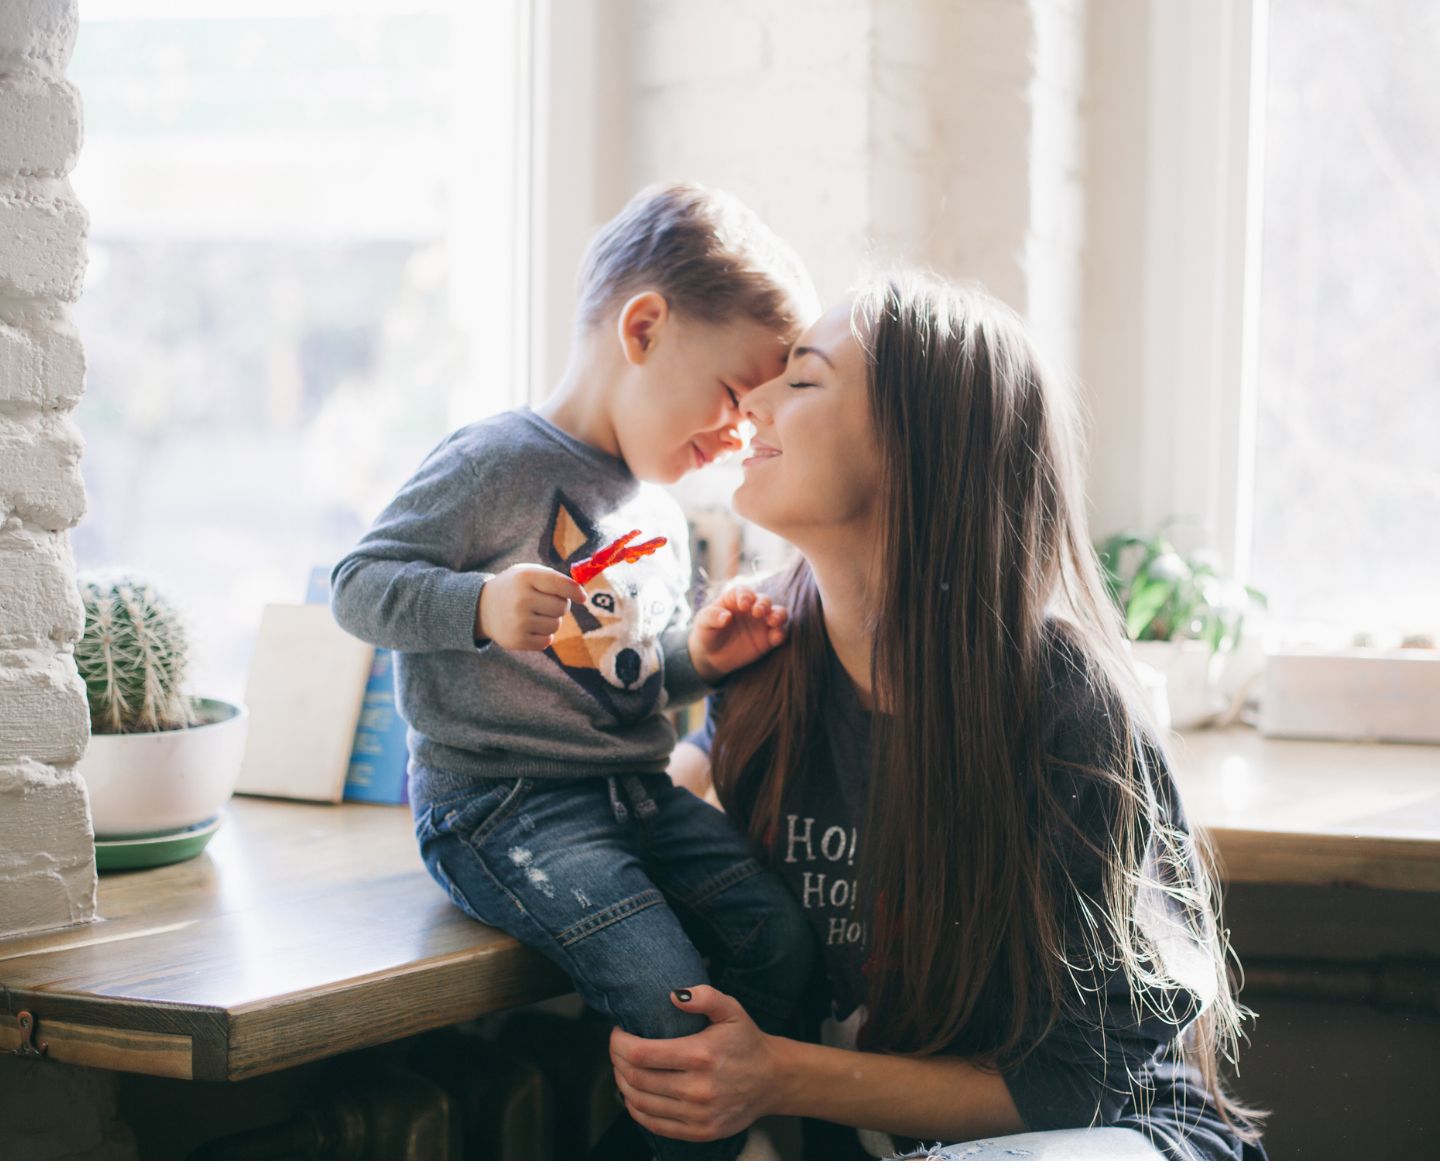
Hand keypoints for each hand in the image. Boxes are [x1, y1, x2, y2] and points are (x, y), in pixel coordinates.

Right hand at [475, 563, 586, 650]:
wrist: (482, 607)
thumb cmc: (515, 588)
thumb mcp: (528, 573)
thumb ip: (554, 579)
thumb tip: (581, 595)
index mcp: (526, 577)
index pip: (561, 585)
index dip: (575, 592)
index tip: (582, 597)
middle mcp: (521, 599)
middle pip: (562, 607)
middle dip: (560, 606)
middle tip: (545, 603)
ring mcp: (518, 621)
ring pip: (556, 625)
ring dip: (551, 621)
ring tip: (535, 614)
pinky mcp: (517, 640)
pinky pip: (547, 640)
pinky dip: (543, 635)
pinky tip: (530, 627)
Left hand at [610, 986, 780, 1144]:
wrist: (772, 1079)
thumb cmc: (746, 1042)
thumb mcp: (732, 1010)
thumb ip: (705, 997)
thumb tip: (673, 995)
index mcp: (702, 1055)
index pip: (642, 1053)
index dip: (619, 1043)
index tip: (618, 1032)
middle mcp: (698, 1089)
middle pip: (635, 1078)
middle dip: (617, 1061)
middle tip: (617, 1048)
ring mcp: (698, 1115)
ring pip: (640, 1102)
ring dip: (622, 1084)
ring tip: (623, 1068)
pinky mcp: (699, 1132)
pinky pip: (653, 1124)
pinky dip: (636, 1109)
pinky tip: (634, 1093)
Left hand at [688, 584, 787, 683]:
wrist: (711, 656)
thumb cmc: (706, 633)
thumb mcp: (703, 623)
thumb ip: (712, 617)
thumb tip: (726, 617)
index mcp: (735, 599)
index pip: (744, 592)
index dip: (746, 596)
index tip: (744, 605)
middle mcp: (752, 608)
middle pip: (764, 600)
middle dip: (764, 604)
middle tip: (758, 612)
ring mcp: (762, 623)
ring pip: (778, 613)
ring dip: (778, 615)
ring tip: (773, 621)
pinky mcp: (768, 639)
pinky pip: (779, 634)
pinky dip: (780, 634)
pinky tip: (775, 638)